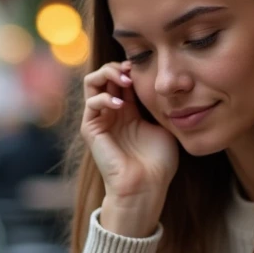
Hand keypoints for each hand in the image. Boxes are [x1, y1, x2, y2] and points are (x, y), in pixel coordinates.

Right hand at [81, 61, 177, 234]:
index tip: (146, 67)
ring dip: (108, 73)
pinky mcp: (90, 129)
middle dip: (119, 66)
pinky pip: (91, 102)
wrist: (146, 186)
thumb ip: (156, 103)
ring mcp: (99, 119)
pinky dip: (104, 97)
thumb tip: (160, 83)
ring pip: (92, 81)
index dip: (132, 68)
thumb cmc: (158, 162)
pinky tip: (121, 104)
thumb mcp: (163, 124)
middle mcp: (111, 112)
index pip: (122, 77)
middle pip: (105, 74)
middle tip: (133, 70)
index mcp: (128, 110)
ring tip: (125, 78)